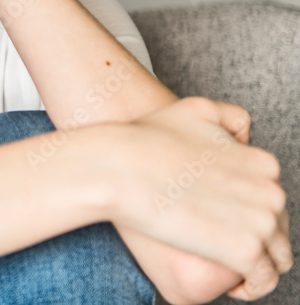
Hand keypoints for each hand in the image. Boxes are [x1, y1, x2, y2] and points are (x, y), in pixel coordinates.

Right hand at [105, 97, 292, 299]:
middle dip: (257, 238)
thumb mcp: (195, 109)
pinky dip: (253, 286)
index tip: (226, 219)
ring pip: (276, 256)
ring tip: (233, 271)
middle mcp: (271, 191)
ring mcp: (260, 222)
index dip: (250, 211)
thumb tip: (244, 135)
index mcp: (263, 163)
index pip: (271, 198)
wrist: (120, 167)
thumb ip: (229, 117)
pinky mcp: (244, 251)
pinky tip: (235, 285)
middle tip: (224, 244)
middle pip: (276, 227)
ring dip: (259, 265)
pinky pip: (263, 278)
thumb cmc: (146, 138)